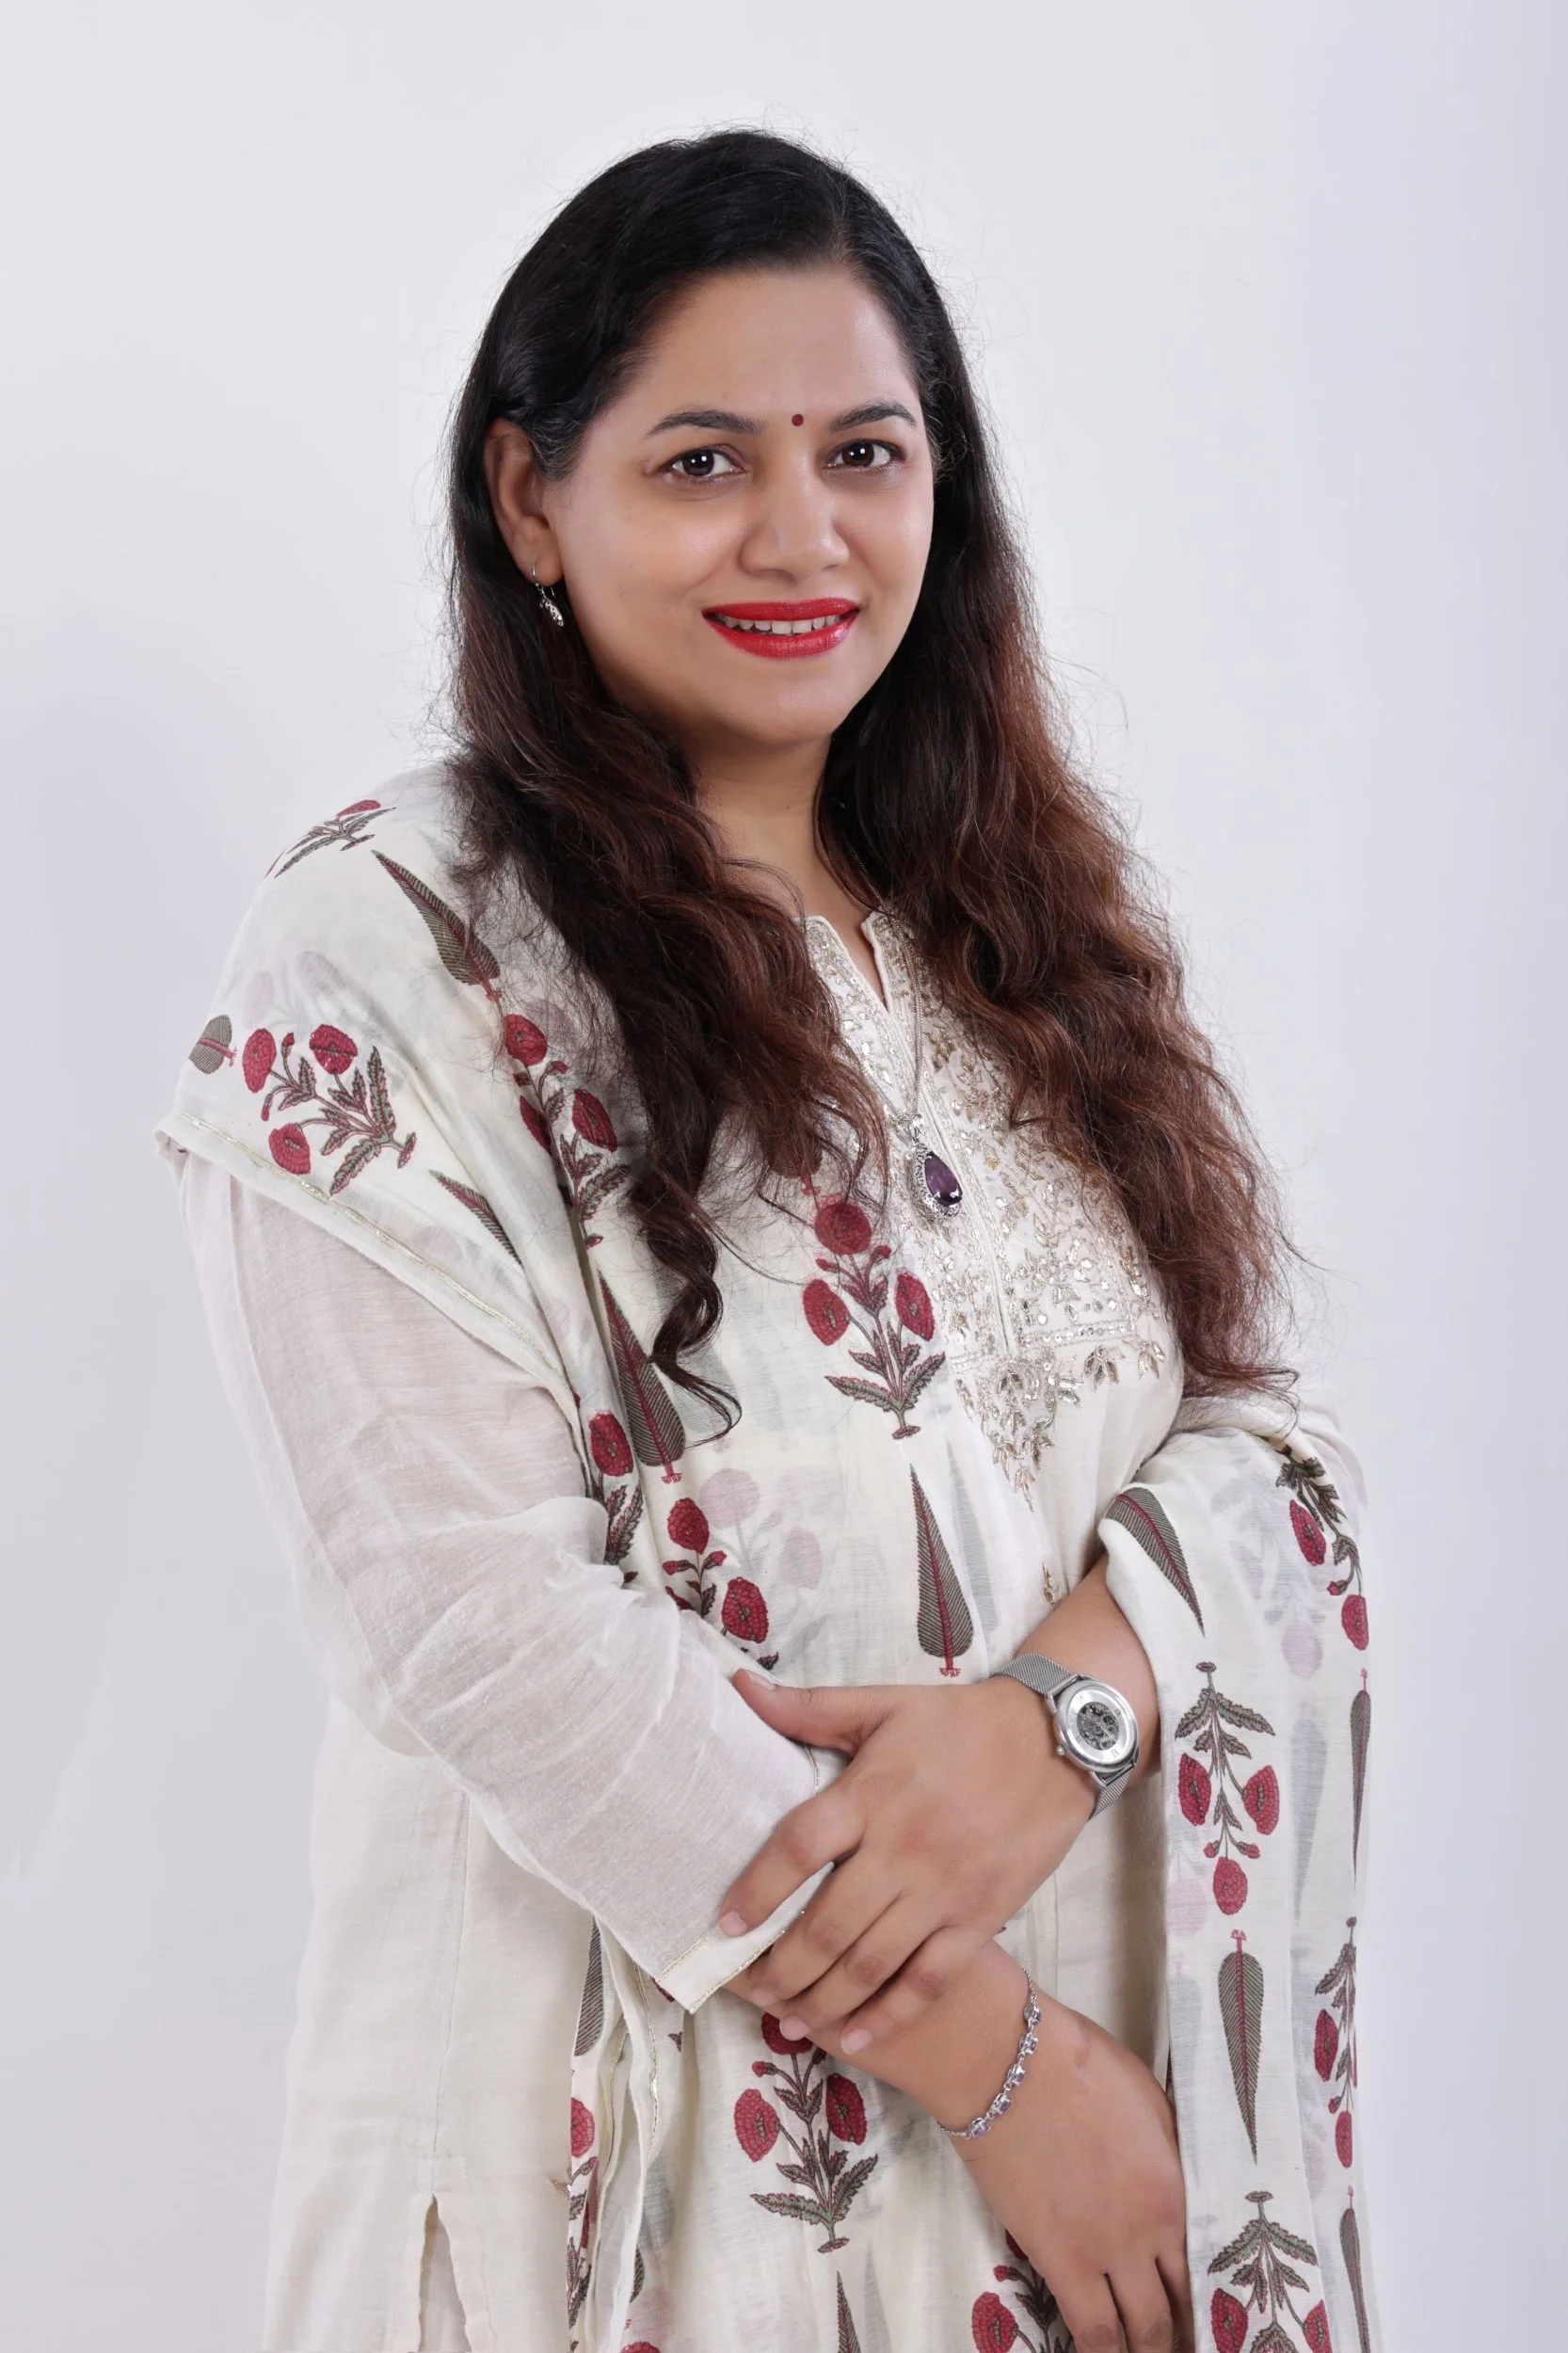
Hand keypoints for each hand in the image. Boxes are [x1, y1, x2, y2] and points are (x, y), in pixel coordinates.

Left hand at [722, 1670, 1093, 2048]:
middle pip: (828, 1924)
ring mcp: (944, 1889)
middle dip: (781, 1968)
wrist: (1055, 1740)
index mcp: (872, 1791)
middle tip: (750, 1989)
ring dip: (823, 2000)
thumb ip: (809, 1707)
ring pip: (871, 1963)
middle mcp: (903, 1847)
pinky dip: (889, 2016)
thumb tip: (740, 1687)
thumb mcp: (884, 1703)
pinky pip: (929, 1979)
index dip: (758, 1888)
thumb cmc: (960, 1722)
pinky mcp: (981, 1917)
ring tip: (789, 2019)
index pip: (799, 1846)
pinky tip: (856, 2039)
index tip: (725, 1922)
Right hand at [955, 1973, 1192, 2352]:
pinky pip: (1089, 2328)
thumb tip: (1170, 2181)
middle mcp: (1150, 2232)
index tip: (1202, 2316)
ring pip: (1136, 2331)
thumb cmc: (1078, 2064)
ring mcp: (1103, 2251)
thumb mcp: (1149, 2100)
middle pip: (1175, 2306)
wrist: (1009, 2064)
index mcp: (1177, 2188)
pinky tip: (1101, 2352)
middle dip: (1177, 2336)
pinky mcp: (1056, 2260)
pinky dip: (1099, 2350)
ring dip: (1142, 2349)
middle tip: (1175, 2344)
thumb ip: (1167, 2154)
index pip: (1202, 2264)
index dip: (1202, 2297)